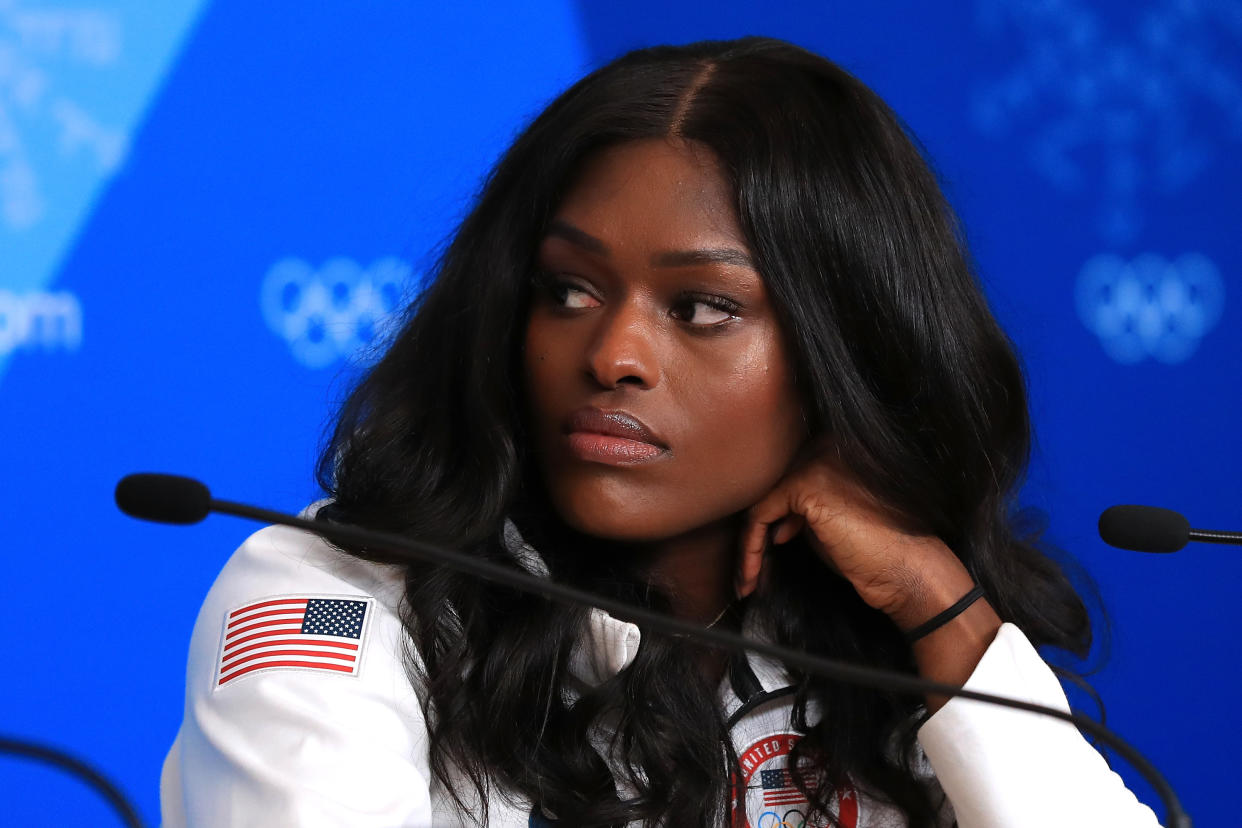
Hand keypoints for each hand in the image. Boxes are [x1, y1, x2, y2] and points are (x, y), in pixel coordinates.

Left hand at [736, 448, 976, 633]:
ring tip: (747, 580)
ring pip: (762, 501)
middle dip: (759, 530)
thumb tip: (773, 521)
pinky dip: (750, 547)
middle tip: (752, 568)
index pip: (790, 476)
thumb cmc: (878, 554)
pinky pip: (760, 514)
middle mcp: (829, 444)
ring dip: (749, 544)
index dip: (778, 515)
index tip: (774, 547)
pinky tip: (751, 574)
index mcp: (842, 447)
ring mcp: (818, 461)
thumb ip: (805, 509)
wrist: (909, 572)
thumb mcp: (834, 522)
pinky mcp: (807, 484)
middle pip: (773, 486)